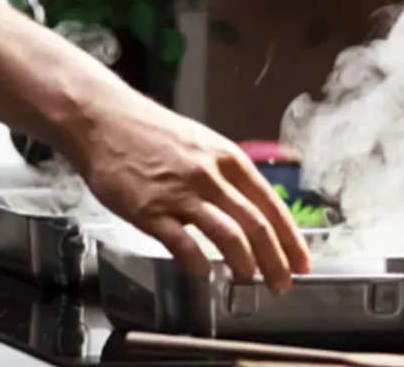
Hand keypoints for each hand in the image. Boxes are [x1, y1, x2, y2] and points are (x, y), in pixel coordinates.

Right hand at [65, 86, 311, 289]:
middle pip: (256, 226)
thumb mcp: (199, 144)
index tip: (301, 262)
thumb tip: (249, 208)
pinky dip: (198, 264)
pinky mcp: (150, 210)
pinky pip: (183, 244)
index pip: (271, 205)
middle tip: (282, 284)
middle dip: (276, 261)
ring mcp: (180, 193)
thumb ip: (224, 174)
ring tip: (250, 282)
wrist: (102, 119)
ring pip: (228, 237)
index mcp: (226, 158)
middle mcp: (209, 175)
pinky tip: (203, 274)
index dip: (291, 239)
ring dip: (246, 265)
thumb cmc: (148, 132)